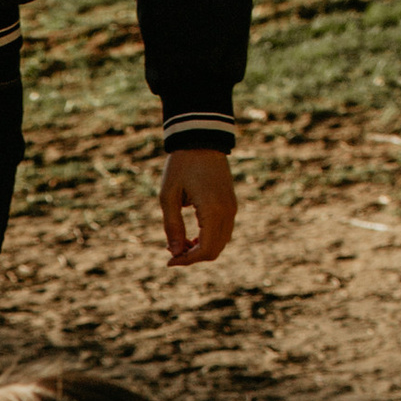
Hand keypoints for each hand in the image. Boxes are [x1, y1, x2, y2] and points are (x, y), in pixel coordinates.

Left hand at [160, 145, 236, 265]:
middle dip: (194, 257)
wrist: (201, 140)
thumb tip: (175, 253)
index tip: (169, 261)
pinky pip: (224, 231)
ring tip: (181, 242)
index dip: (187, 261)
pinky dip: (209, 239)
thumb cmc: (181, 165)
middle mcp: (227, 212)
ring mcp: (232, 208)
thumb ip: (172, 226)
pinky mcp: (231, 204)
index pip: (205, 250)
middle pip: (215, 250)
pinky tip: (192, 235)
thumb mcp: (168, 196)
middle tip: (173, 253)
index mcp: (212, 210)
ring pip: (221, 243)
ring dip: (202, 249)